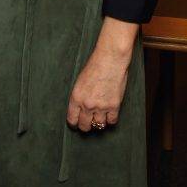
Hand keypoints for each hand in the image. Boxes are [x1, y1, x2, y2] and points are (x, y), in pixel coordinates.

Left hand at [66, 17, 137, 131]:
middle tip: (88, 122)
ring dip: (99, 122)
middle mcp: (87, 104)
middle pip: (85, 126)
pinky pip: (112, 121)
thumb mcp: (80, 82)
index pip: (72, 119)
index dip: (74, 123)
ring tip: (99, 117)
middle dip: (86, 126)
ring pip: (98, 126)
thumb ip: (79, 97)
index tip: (76, 123)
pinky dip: (111, 119)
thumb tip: (80, 109)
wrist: (110, 59)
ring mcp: (101, 106)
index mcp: (76, 97)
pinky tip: (109, 114)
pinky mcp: (114, 106)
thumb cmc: (95, 66)